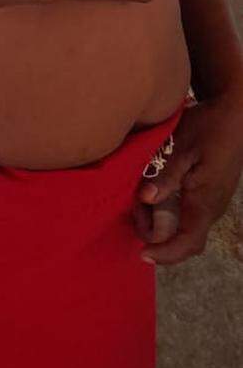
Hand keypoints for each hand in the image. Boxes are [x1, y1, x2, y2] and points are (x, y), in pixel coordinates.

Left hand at [135, 89, 242, 264]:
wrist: (234, 114)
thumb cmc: (209, 128)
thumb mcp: (183, 148)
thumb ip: (166, 175)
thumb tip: (147, 199)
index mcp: (205, 202)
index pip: (188, 243)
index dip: (165, 253)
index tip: (143, 253)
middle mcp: (211, 208)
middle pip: (186, 239)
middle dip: (158, 237)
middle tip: (134, 216)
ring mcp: (213, 200)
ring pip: (187, 226)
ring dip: (162, 222)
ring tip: (139, 202)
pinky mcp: (210, 191)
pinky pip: (190, 212)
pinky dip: (169, 211)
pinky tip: (153, 193)